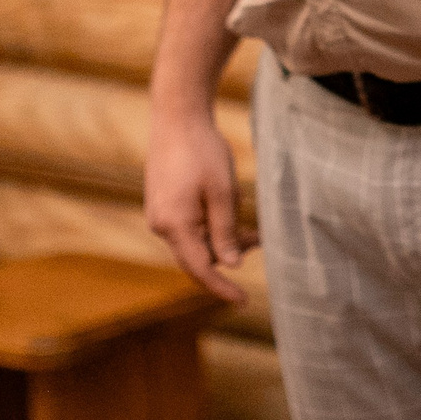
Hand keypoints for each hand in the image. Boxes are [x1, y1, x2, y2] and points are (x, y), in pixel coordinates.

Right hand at [145, 108, 251, 302]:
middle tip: (260, 243)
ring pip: (196, 241)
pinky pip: (189, 227)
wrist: (176, 117)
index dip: (222, 288)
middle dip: (228, 257)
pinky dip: (212, 227)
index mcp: (175, 226)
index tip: (243, 302)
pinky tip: (233, 216)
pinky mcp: (164, 204)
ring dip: (223, 239)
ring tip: (254, 229)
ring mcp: (160, 215)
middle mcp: (161, 226)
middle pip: (197, 257)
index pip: (200, 269)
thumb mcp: (222, 192)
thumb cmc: (202, 151)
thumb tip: (231, 265)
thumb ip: (225, 231)